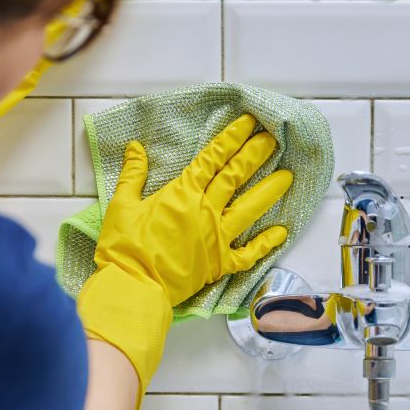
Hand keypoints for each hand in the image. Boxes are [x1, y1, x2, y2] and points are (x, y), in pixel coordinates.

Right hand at [76, 115, 292, 409]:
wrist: (134, 287)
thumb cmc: (124, 247)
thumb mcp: (121, 205)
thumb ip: (133, 174)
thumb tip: (135, 147)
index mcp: (182, 194)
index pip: (212, 159)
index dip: (231, 138)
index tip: (249, 122)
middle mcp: (205, 212)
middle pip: (235, 177)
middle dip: (255, 155)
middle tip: (274, 138)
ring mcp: (216, 239)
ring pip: (248, 210)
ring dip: (268, 192)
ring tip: (288, 176)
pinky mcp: (219, 264)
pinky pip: (248, 253)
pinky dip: (265, 243)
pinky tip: (281, 232)